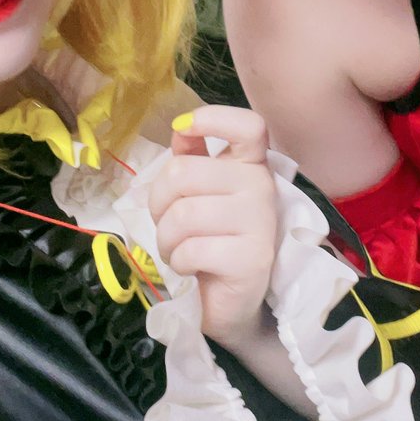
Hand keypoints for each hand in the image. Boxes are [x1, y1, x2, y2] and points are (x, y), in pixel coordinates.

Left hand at [148, 105, 279, 350]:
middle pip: (183, 171)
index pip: (248, 126)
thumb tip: (181, 130)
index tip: (184, 130)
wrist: (234, 301)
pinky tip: (192, 266)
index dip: (213, 119)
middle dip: (158, 203)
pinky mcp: (252, 258)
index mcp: (250, 165)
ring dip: (165, 238)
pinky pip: (192, 249)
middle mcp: (261, 186)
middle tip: (167, 222)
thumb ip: (193, 160)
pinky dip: (179, 261)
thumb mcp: (201, 196)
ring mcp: (260, 221)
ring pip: (182, 214)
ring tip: (176, 249)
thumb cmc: (213, 240)